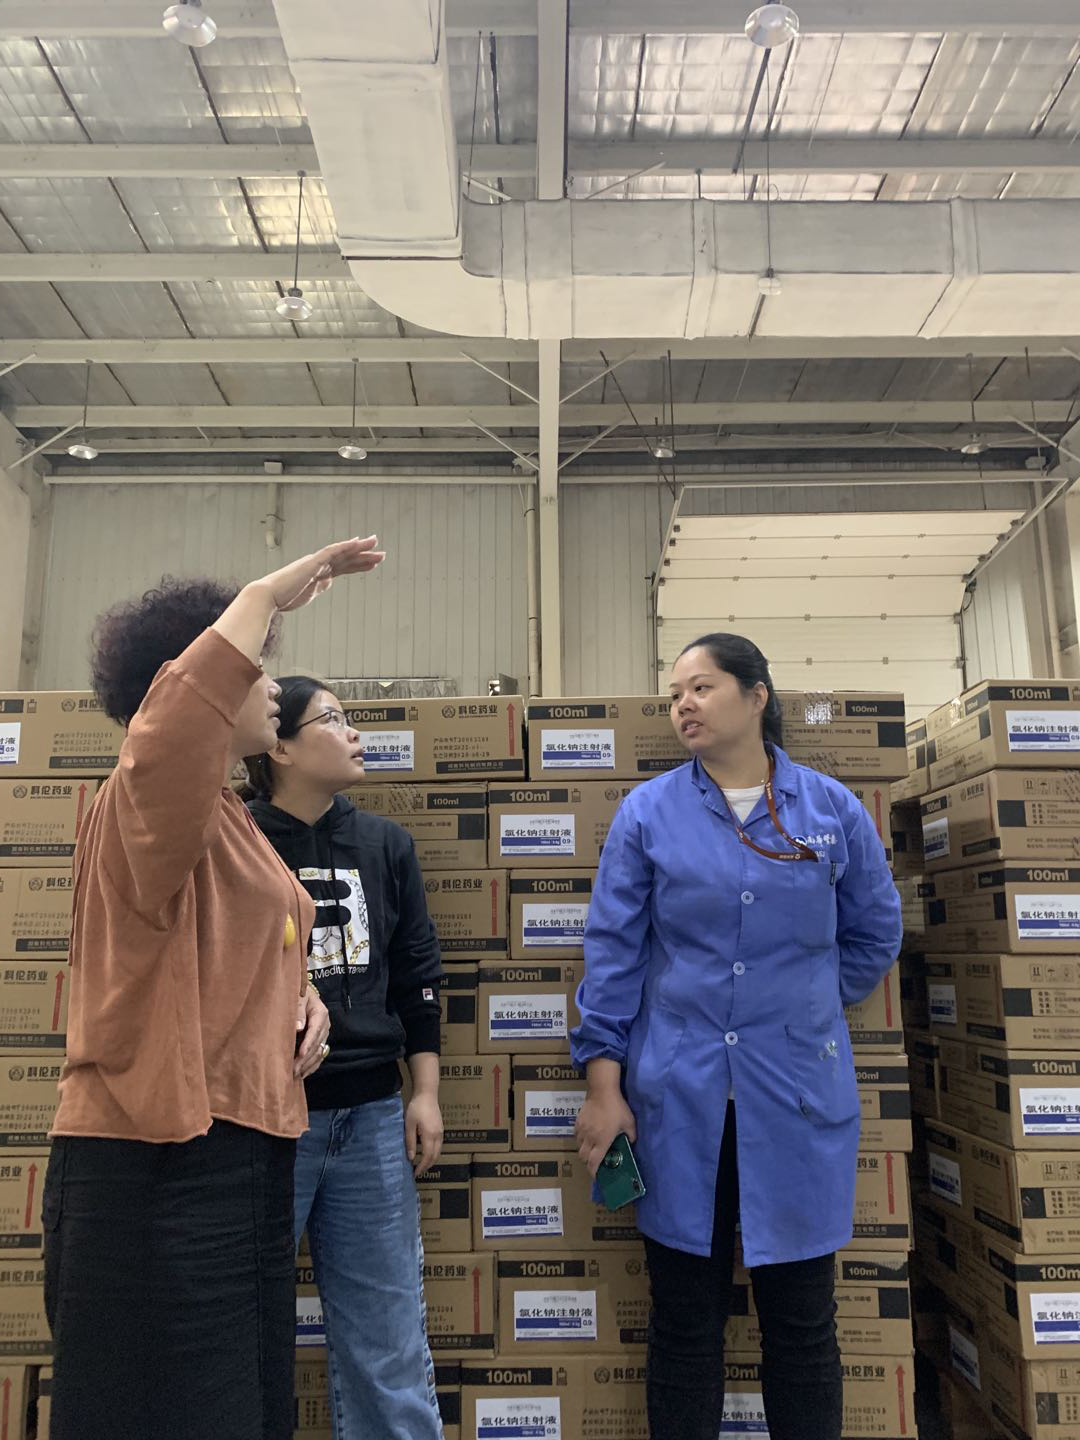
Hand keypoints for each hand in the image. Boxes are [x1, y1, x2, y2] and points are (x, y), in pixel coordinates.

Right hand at [261, 536, 385, 613]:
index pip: (342, 567)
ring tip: (376, 545)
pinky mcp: (313, 562)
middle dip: (364, 556)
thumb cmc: (283, 598)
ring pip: (343, 553)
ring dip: (360, 550)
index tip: (370, 562)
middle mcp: (318, 565)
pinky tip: (358, 542)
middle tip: (381, 553)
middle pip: (346, 559)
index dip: (357, 564)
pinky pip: (332, 551)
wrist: (268, 597)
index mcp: (318, 573)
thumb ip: (318, 587)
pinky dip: (346, 546)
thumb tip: (328, 583)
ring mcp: (316, 562)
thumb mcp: (307, 594)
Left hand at [294, 986, 330, 1080]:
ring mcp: (323, 1034)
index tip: (301, 1054)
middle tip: (293, 1070)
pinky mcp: (320, 1041)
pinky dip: (311, 1066)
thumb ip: (298, 1010)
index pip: (315, 1030)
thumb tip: (298, 1027)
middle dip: (305, 1059)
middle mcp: (325, 1025)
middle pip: (317, 1045)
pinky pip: (318, 1056)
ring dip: (307, 1065)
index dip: (308, 1043)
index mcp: (320, 1013)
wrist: (303, 994)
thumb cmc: (298, 993)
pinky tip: (302, 1074)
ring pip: (318, 1053)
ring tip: (295, 1076)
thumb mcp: (298, 996)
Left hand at [404, 1092, 443, 1176]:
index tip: (415, 1173)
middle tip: (418, 1171)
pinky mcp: (441, 1129)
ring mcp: (441, 1132)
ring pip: (438, 1151)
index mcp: (430, 1136)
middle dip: (427, 1166)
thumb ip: (410, 1142)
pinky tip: (426, 1152)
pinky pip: (439, 1145)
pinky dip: (434, 1153)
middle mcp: (438, 1136)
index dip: (422, 1167)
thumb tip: (411, 1157)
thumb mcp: (409, 1125)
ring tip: (421, 1164)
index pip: (428, 1157)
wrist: (427, 1094)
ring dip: (431, 1160)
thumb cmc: (416, 1108)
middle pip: (435, 1156)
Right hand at [576, 1090, 636, 1176]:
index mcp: (602, 1141)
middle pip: (583, 1157)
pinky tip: (587, 1136)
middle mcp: (590, 1138)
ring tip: (592, 1149)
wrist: (602, 1091)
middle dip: (588, 1163)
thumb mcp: (630, 1122)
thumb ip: (631, 1135)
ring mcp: (582, 1130)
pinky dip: (580, 1140)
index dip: (593, 1172)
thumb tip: (632, 1142)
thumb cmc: (617, 1107)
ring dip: (584, 1151)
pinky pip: (576, 1136)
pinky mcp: (578, 1122)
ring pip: (579, 1147)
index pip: (593, 1162)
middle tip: (595, 1162)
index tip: (596, 1176)